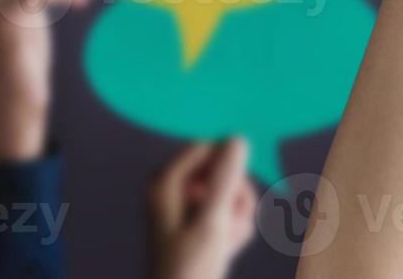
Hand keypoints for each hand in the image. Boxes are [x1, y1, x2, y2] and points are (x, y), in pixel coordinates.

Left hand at [149, 139, 257, 278]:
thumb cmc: (190, 267)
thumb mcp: (212, 221)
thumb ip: (225, 178)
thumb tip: (238, 137)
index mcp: (165, 182)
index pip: (207, 147)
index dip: (227, 166)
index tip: (232, 193)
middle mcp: (173, 186)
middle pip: (221, 168)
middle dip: (235, 195)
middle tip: (230, 223)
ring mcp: (186, 202)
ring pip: (229, 188)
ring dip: (238, 213)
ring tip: (228, 239)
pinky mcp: (198, 216)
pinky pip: (227, 205)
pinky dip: (234, 223)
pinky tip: (228, 244)